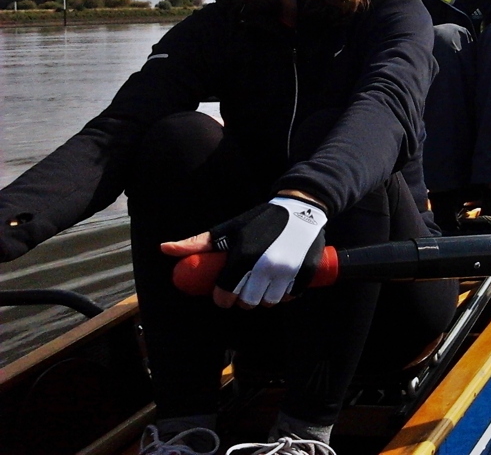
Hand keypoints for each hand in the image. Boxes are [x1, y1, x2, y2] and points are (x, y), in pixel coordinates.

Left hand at [167, 196, 326, 308]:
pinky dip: (287, 295)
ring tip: (263, 288)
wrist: (300, 206)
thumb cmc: (260, 219)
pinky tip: (282, 287)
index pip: (226, 293)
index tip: (224, 296)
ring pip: (271, 301)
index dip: (222, 299)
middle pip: (249, 301)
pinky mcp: (307, 271)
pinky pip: (293, 295)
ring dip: (265, 299)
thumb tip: (164, 249)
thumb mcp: (229, 228)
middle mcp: (266, 266)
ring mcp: (289, 270)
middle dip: (244, 299)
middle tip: (244, 290)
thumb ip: (197, 242)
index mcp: (244, 256)